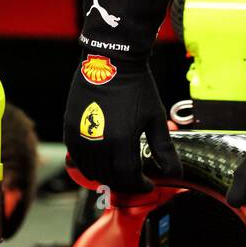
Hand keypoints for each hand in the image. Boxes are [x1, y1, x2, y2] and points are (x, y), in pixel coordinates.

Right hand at [64, 63, 178, 192]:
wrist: (112, 61)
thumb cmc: (137, 88)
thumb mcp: (155, 118)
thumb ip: (164, 149)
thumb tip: (175, 173)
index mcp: (121, 141)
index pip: (129, 178)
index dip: (140, 185)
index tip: (148, 184)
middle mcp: (98, 143)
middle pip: (110, 177)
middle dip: (126, 183)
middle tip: (136, 180)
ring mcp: (81, 137)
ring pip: (92, 171)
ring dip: (107, 176)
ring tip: (121, 172)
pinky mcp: (70, 128)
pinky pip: (77, 158)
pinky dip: (89, 166)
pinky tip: (101, 162)